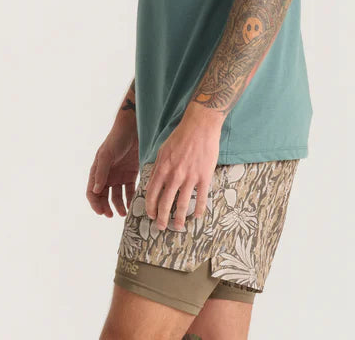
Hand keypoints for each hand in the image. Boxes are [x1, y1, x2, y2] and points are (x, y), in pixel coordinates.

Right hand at [86, 122, 138, 218]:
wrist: (134, 129)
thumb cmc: (116, 139)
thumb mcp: (107, 155)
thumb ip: (101, 172)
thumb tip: (96, 190)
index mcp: (97, 171)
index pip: (92, 192)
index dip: (95, 203)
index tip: (101, 212)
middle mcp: (107, 176)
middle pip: (104, 197)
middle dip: (106, 207)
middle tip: (112, 215)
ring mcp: (119, 176)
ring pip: (117, 196)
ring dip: (119, 206)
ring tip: (125, 213)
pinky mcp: (131, 174)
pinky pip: (130, 190)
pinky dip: (131, 198)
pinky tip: (134, 203)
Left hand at [144, 113, 220, 230]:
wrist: (200, 126)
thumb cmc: (180, 136)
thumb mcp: (163, 150)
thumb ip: (158, 166)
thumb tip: (153, 180)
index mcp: (162, 168)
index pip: (152, 193)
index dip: (150, 207)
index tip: (150, 215)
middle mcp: (174, 175)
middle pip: (165, 203)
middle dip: (161, 218)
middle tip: (161, 227)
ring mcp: (190, 177)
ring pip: (182, 205)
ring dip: (179, 219)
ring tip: (178, 227)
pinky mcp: (204, 177)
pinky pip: (201, 198)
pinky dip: (199, 210)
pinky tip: (197, 217)